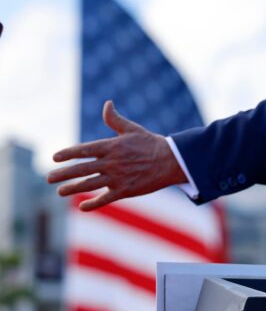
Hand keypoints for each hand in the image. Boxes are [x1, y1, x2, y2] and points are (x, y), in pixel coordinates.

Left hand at [47, 100, 186, 210]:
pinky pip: (106, 198)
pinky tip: (82, 206)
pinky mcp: (126, 190)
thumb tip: (107, 104)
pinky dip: (93, 203)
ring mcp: (118, 178)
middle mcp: (112, 162)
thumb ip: (115, 119)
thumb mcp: (132, 129)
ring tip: (59, 192)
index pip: (84, 149)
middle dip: (63, 174)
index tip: (54, 157)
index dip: (68, 153)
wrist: (172, 161)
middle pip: (82, 169)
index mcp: (112, 146)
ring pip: (90, 184)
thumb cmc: (151, 143)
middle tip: (48, 178)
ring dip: (72, 188)